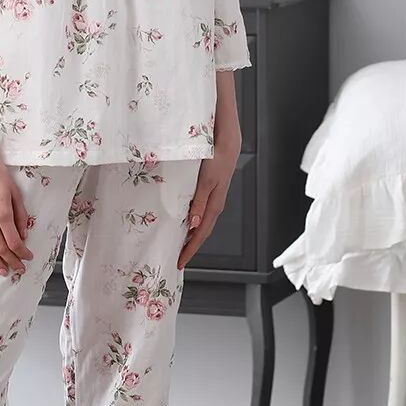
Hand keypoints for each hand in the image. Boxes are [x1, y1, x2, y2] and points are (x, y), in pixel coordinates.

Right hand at [0, 153, 33, 276]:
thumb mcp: (16, 193)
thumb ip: (21, 216)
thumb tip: (23, 234)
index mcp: (2, 212)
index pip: (14, 241)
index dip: (22, 253)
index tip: (28, 257)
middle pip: (0, 249)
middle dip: (11, 261)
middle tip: (19, 269)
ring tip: (3, 270)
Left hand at [177, 139, 240, 269]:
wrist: (227, 144)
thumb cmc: (217, 160)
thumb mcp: (206, 182)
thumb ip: (199, 202)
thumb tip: (193, 224)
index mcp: (214, 206)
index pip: (200, 234)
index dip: (191, 249)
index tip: (180, 261)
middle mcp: (215, 205)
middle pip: (202, 232)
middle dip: (191, 247)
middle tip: (178, 258)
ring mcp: (213, 198)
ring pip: (202, 223)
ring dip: (191, 235)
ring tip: (180, 244)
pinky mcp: (210, 191)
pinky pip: (201, 212)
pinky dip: (193, 221)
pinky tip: (185, 220)